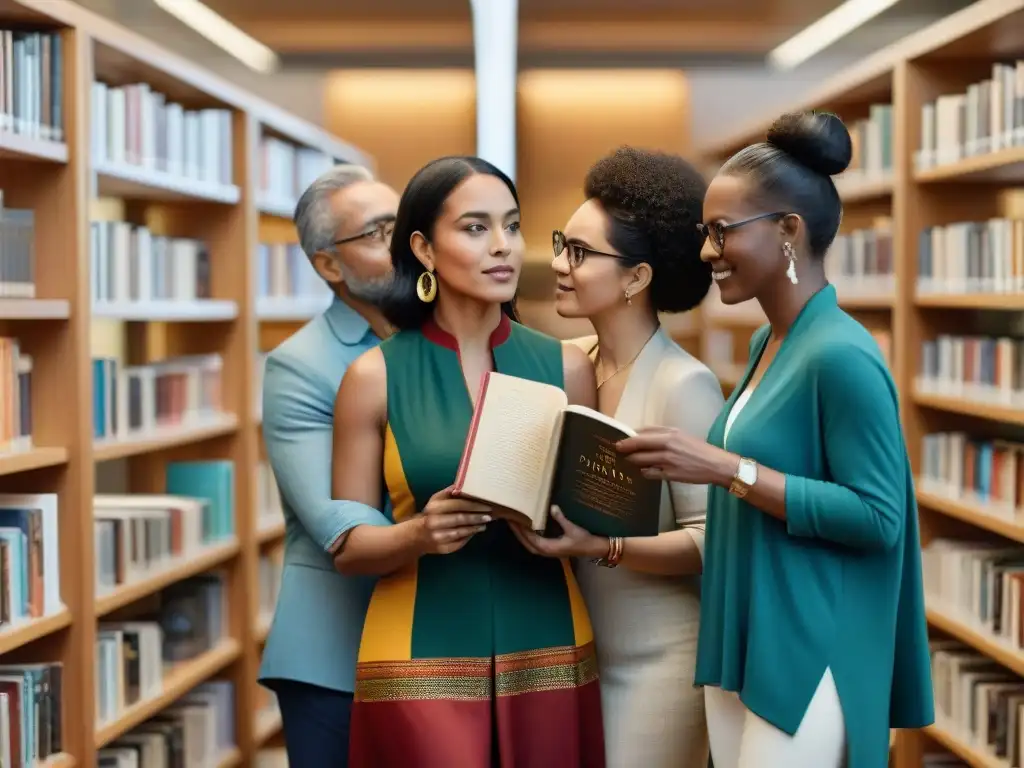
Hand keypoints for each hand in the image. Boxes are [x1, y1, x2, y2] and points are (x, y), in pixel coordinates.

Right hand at [413, 485, 492, 554]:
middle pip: (460, 519)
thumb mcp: (436, 500)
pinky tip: (475, 531)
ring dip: (476, 527)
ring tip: (485, 524)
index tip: (487, 506)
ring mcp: (438, 537)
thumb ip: (450, 492)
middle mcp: (434, 522)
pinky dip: (469, 537)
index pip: (458, 504)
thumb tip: (467, 483)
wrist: (416, 536)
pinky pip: (459, 543)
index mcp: (434, 507)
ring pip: (461, 532)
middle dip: (477, 517)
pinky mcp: (442, 549)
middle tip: (490, 516)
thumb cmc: (431, 514)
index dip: (474, 505)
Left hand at [509, 506, 608, 559]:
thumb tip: (552, 507)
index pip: (530, 538)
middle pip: (526, 542)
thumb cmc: (583, 540)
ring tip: (514, 523)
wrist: (593, 549)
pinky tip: (526, 529)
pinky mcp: (550, 549)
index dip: (521, 530)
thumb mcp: (572, 528)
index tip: (514, 520)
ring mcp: (548, 551)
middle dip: (517, 532)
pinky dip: (528, 537)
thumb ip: (561, 518)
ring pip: (529, 544)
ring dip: (521, 535)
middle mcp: (546, 551)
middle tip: (509, 519)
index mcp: (549, 547)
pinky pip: (534, 543)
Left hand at [616, 426, 734, 485]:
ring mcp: (668, 459)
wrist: (716, 465)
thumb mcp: (682, 436)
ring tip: (626, 461)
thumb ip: (663, 435)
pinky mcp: (670, 473)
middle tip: (616, 449)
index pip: (643, 431)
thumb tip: (642, 436)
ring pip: (641, 459)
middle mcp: (668, 444)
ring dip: (632, 460)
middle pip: (638, 443)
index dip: (629, 435)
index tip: (620, 437)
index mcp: (670, 433)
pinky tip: (643, 471)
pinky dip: (644, 471)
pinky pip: (650, 473)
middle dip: (624, 447)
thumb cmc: (699, 449)